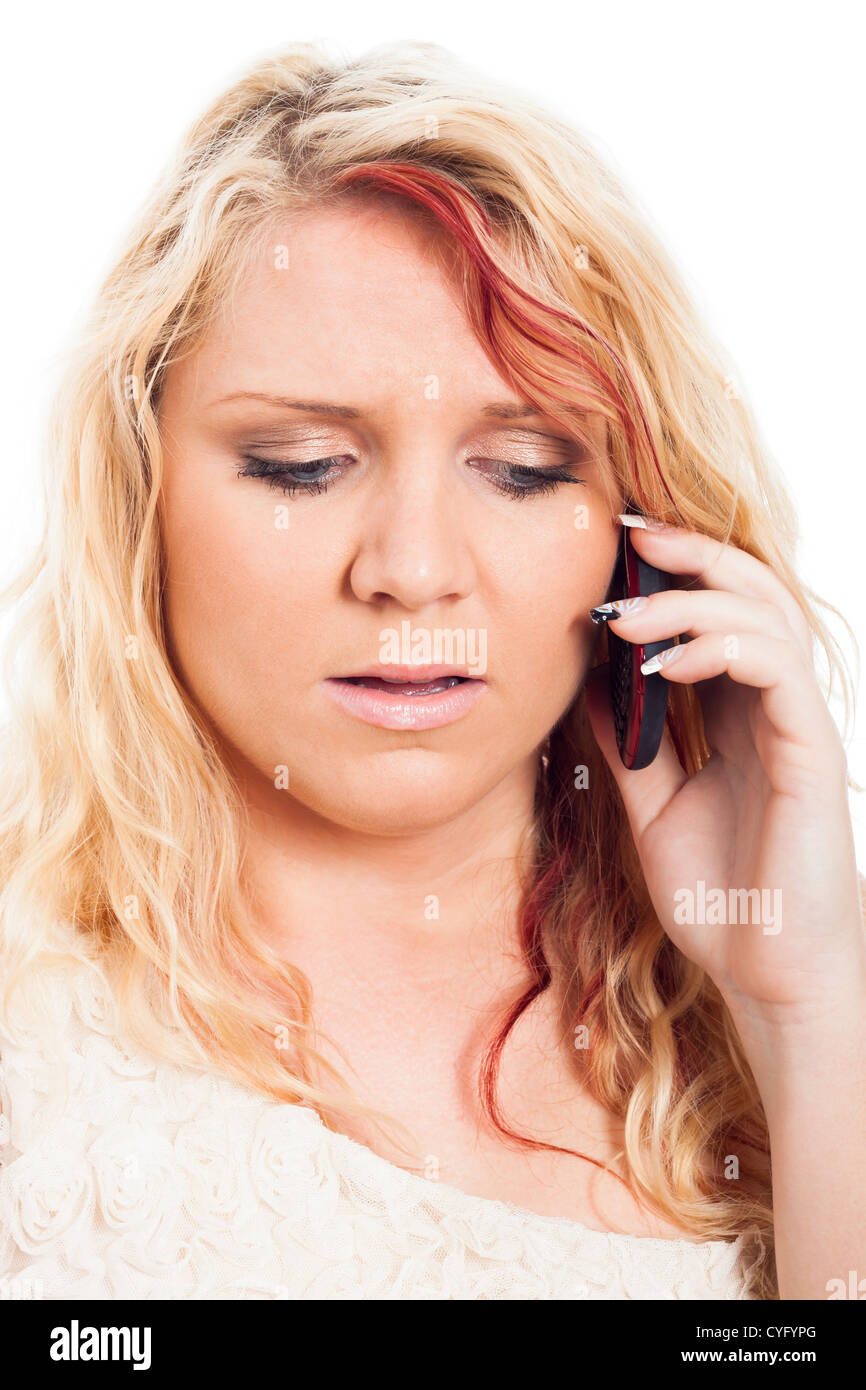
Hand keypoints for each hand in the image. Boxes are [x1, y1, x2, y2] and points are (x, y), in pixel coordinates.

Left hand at [584, 519, 865, 1029]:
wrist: (764, 975)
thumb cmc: (720, 899)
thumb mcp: (654, 807)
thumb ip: (631, 744)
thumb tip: (591, 684)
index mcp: (738, 718)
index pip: (718, 617)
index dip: (676, 574)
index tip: (617, 548)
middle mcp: (772, 710)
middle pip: (751, 596)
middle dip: (692, 557)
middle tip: (628, 539)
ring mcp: (795, 726)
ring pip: (765, 619)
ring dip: (692, 602)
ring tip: (625, 616)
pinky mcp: (811, 750)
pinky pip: (778, 670)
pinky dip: (722, 649)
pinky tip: (666, 664)